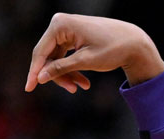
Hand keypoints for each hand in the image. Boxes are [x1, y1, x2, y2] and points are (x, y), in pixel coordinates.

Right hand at [25, 13, 163, 93]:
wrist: (134, 42)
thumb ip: (61, 68)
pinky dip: (72, 69)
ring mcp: (66, 29)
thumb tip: (41, 77)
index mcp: (61, 24)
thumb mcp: (86, 61)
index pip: (41, 51)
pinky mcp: (73, 35)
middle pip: (48, 56)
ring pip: (56, 58)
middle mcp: (60, 23)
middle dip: (57, 75)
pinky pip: (65, 56)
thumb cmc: (113, 49)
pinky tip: (83, 82)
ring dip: (67, 74)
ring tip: (82, 86)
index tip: (29, 88)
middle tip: (72, 90)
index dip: (35, 72)